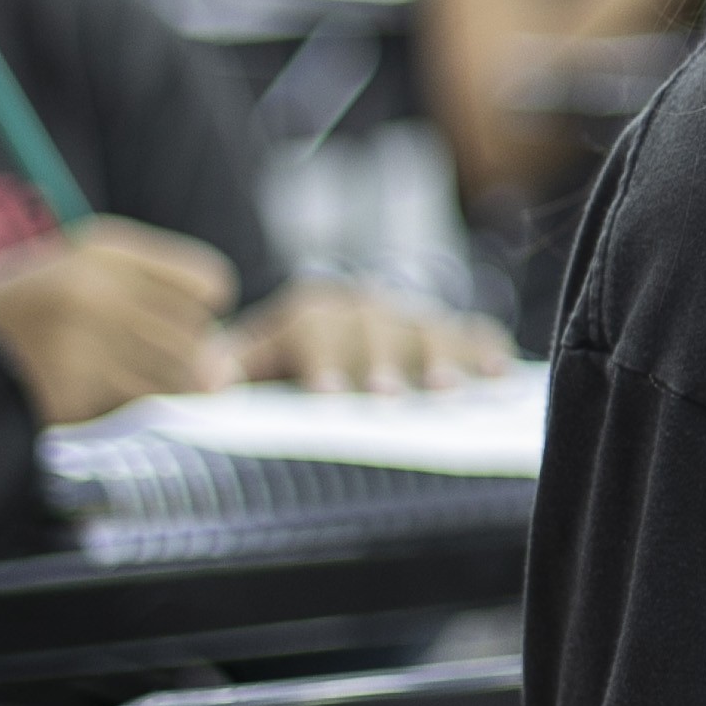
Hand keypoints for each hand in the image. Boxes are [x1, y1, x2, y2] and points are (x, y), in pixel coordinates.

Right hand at [0, 218, 244, 424]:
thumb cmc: (35, 305)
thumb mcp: (87, 267)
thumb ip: (158, 291)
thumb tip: (226, 362)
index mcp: (106, 249)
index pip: (209, 284)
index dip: (206, 312)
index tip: (183, 324)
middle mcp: (96, 289)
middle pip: (198, 337)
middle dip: (196, 360)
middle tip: (172, 369)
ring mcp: (81, 341)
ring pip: (175, 378)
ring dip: (171, 390)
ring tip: (140, 384)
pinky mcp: (68, 389)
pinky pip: (135, 407)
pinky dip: (134, 411)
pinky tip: (108, 400)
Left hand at [224, 278, 512, 395]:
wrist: (319, 344)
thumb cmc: (279, 371)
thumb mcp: (246, 364)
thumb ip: (227, 369)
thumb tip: (206, 382)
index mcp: (308, 312)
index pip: (313, 328)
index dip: (322, 359)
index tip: (328, 394)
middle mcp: (362, 307)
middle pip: (374, 328)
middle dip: (381, 362)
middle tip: (386, 398)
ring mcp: (408, 318)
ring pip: (425, 330)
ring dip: (436, 360)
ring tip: (444, 393)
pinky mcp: (448, 332)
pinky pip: (473, 334)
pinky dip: (486, 352)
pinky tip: (499, 377)